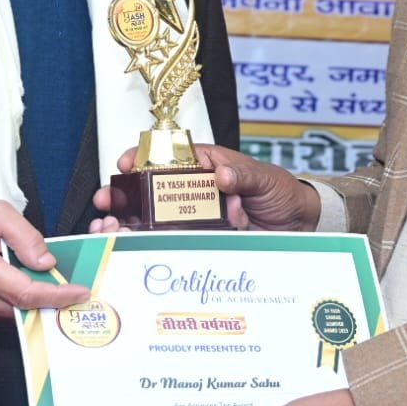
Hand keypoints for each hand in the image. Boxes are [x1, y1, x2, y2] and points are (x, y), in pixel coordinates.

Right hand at [0, 200, 88, 318]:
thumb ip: (24, 235)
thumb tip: (46, 261)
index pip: (26, 292)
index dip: (57, 295)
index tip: (79, 292)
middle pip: (24, 307)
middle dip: (51, 299)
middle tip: (73, 286)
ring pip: (15, 312)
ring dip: (35, 300)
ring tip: (50, 281)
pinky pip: (2, 312)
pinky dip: (18, 300)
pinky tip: (25, 283)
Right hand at [90, 144, 319, 232]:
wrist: (300, 226)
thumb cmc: (282, 193)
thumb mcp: (265, 178)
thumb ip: (244, 174)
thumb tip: (221, 173)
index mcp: (206, 166)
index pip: (167, 157)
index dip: (142, 158)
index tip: (126, 163)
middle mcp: (195, 192)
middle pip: (150, 191)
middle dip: (123, 195)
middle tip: (106, 202)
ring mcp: (195, 219)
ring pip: (153, 220)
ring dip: (127, 223)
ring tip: (109, 227)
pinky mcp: (200, 242)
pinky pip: (171, 244)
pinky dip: (147, 246)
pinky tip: (128, 248)